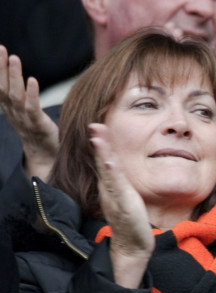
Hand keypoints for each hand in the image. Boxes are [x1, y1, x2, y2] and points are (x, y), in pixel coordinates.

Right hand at [0, 45, 58, 180]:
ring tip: (15, 59)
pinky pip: (32, 108)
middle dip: (1, 68)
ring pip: (15, 96)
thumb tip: (18, 74)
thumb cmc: (38, 130)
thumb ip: (20, 94)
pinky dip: (31, 94)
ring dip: (14, 76)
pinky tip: (32, 80)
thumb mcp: (25, 111)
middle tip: (1, 49)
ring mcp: (24, 119)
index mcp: (8, 108)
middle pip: (3, 88)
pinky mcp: (38, 125)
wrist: (47, 157)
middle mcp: (13, 112)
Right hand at [90, 124, 153, 288]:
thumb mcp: (125, 196)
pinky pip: (117, 189)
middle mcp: (109, 190)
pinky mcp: (123, 206)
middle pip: (102, 163)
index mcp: (110, 187)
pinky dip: (113, 175)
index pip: (104, 161)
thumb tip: (121, 167)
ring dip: (102, 154)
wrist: (132, 245)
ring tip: (98, 138)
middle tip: (94, 125)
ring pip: (107, 173)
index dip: (101, 144)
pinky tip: (111, 163)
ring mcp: (115, 198)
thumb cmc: (131, 220)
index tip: (98, 126)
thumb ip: (122, 182)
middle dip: (99, 144)